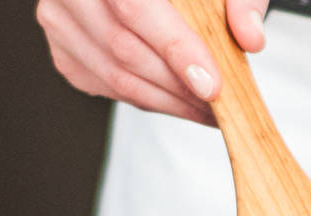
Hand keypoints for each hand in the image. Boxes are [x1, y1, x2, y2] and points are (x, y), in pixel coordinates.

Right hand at [36, 0, 268, 125]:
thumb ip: (242, 0)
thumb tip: (251, 38)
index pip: (135, 7)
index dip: (176, 50)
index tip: (212, 85)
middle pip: (125, 50)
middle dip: (180, 88)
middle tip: (222, 106)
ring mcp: (59, 18)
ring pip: (116, 76)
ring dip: (169, 102)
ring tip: (208, 110)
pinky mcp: (65, 50)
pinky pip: (108, 88)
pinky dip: (150, 100)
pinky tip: (180, 100)